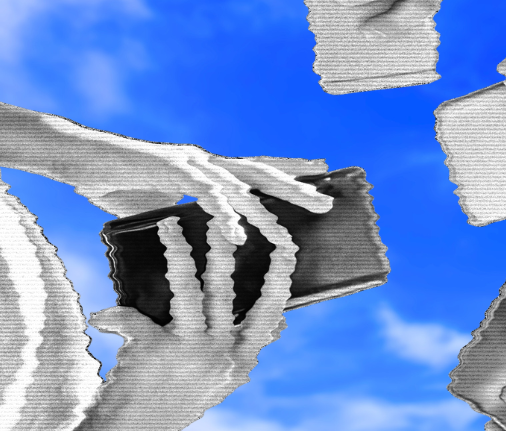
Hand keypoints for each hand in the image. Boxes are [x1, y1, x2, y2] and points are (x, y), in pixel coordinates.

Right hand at [32, 113, 331, 248]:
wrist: (75, 159)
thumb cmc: (113, 180)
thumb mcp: (156, 206)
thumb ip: (181, 219)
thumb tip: (198, 244)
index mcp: (207, 168)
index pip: (256, 168)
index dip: (289, 169)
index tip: (322, 171)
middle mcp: (206, 161)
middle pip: (261, 174)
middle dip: (296, 189)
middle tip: (326, 204)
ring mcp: (191, 162)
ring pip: (240, 186)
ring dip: (266, 214)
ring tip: (287, 237)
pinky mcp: (172, 168)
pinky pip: (206, 196)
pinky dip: (224, 215)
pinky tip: (238, 235)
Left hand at [79, 212, 300, 429]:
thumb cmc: (181, 399)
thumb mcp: (224, 379)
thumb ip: (249, 349)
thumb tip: (282, 323)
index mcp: (241, 358)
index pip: (269, 311)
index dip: (278, 278)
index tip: (286, 249)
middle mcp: (220, 353)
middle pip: (225, 291)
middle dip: (223, 252)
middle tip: (223, 222)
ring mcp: (189, 350)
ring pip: (189, 290)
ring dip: (179, 255)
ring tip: (171, 229)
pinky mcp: (154, 349)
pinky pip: (133, 318)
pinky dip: (116, 316)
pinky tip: (103, 317)